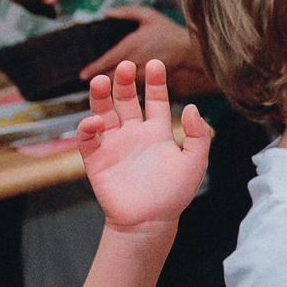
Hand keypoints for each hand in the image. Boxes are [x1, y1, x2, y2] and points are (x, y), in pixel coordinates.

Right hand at [76, 60, 210, 236]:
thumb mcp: (195, 162)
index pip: (154, 99)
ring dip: (101, 96)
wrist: (150, 222)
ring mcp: (114, 144)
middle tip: (125, 65)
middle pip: (126, 100)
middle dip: (124, 82)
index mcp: (157, 132)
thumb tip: (193, 107)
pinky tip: (95, 121)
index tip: (156, 63)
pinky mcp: (96, 159)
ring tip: (101, 80)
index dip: (155, 82)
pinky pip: (88, 138)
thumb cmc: (174, 195)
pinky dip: (88, 127)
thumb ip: (198, 135)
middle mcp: (134, 134)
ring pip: (104, 112)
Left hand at [79, 5, 195, 82]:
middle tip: (88, 82)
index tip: (83, 75)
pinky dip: (123, 88)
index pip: (108, 60)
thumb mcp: (148, 15)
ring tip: (99, 87)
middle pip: (110, 76)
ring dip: (109, 86)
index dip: (94, 68)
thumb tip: (107, 13)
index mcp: (132, 45)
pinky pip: (132, 87)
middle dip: (98, 81)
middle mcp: (135, 62)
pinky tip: (117, 89)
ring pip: (120, 84)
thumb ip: (127, 12)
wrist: (189, 50)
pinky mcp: (149, 82)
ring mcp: (142, 74)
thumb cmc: (169, 32)